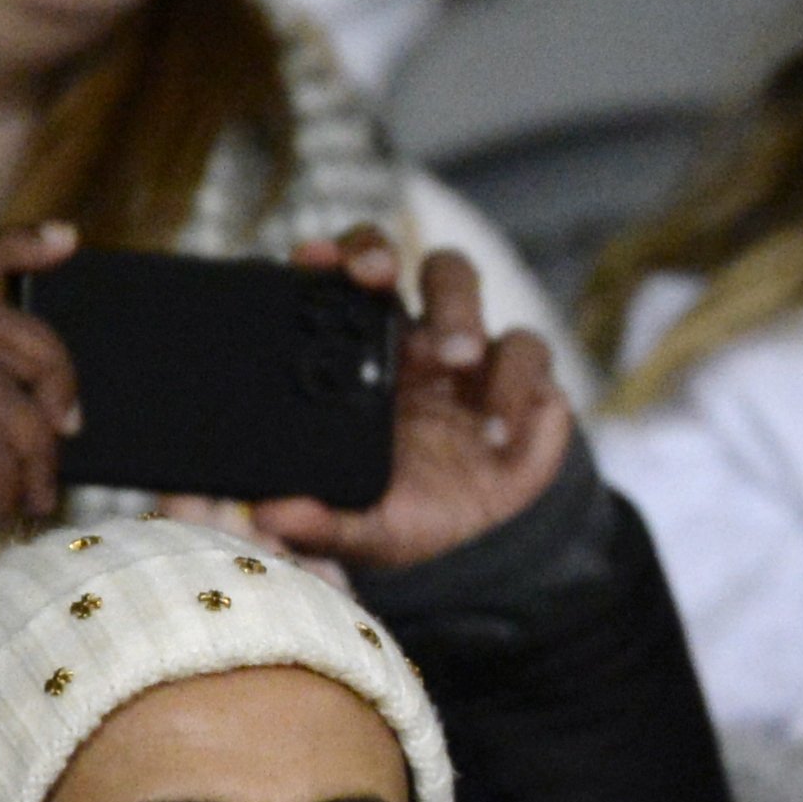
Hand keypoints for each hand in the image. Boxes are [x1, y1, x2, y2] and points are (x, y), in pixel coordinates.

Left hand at [186, 232, 572, 571]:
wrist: (477, 545)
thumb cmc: (405, 513)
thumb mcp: (361, 529)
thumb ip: (319, 525)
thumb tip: (269, 516)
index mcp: (373, 355)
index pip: (354, 280)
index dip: (338, 257)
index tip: (316, 259)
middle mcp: (425, 341)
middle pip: (410, 266)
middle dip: (405, 266)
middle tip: (381, 285)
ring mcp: (479, 358)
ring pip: (472, 292)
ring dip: (460, 316)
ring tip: (456, 358)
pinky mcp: (531, 386)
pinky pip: (533, 361)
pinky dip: (519, 387)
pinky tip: (496, 430)